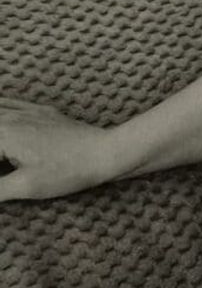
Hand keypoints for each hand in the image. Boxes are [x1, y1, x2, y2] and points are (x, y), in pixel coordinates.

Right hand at [0, 97, 114, 201]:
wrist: (105, 151)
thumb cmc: (68, 171)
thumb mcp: (27, 186)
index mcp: (3, 135)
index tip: (1, 178)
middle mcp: (10, 118)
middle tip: (2, 166)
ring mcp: (26, 111)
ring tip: (2, 154)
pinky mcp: (41, 111)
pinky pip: (9, 101)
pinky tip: (0, 111)